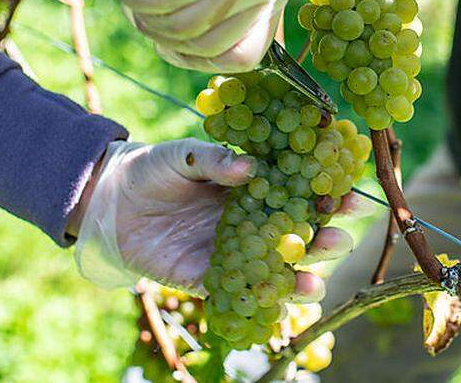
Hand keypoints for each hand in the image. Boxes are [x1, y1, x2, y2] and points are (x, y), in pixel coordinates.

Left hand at [73, 139, 357, 299]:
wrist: (110, 201)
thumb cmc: (152, 170)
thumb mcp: (181, 155)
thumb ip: (214, 160)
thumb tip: (249, 168)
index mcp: (256, 187)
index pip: (301, 191)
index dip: (329, 193)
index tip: (350, 193)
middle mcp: (254, 222)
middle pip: (301, 235)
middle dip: (325, 240)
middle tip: (338, 238)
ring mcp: (236, 253)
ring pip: (280, 270)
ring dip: (303, 278)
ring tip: (314, 281)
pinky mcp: (211, 279)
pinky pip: (243, 294)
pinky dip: (263, 301)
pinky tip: (278, 304)